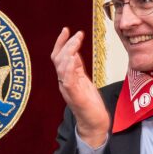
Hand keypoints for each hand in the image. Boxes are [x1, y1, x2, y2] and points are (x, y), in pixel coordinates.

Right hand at [51, 28, 108, 146]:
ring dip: (68, 52)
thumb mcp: (84, 81)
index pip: (58, 56)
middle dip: (66, 44)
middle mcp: (64, 82)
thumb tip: (74, 52)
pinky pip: (68, 80)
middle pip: (58, 59)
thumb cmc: (90, 104)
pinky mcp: (75, 97)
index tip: (66, 29)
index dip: (61, 42)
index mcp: (66, 77)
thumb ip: (77, 67)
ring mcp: (68, 90)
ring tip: (76, 42)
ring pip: (61, 67)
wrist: (94, 124)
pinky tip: (73, 59)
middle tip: (77, 34)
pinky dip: (69, 68)